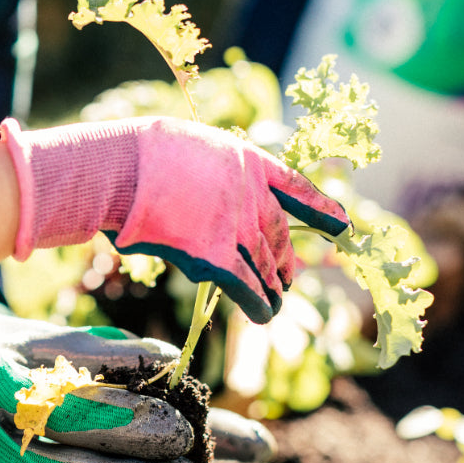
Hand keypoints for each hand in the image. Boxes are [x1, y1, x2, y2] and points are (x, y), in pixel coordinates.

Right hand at [0, 117, 348, 322]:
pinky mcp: (215, 257)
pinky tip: (263, 315)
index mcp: (248, 162)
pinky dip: (257, 303)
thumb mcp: (190, 147)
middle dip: (286, 259)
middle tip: (290, 277)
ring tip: (278, 303)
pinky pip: (246, 287)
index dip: (322, 208)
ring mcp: (236, 227)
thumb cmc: (140, 154)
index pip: (297, 188)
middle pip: (280, 235)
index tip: (342, 225)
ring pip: (266, 265)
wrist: (121, 168)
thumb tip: (209, 199)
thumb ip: (211, 174)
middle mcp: (251, 195)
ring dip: (274, 287)